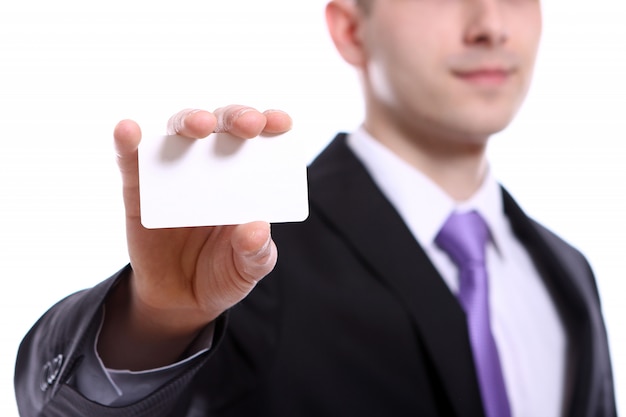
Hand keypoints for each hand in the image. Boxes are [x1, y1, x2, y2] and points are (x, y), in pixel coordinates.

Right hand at [98, 106, 291, 369]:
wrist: (182, 301)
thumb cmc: (224, 272)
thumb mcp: (249, 269)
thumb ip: (256, 252)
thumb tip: (256, 229)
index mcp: (246, 177)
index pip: (260, 139)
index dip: (269, 122)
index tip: (281, 123)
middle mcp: (212, 166)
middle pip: (222, 125)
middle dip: (236, 116)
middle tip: (247, 125)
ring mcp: (174, 174)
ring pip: (179, 132)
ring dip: (189, 120)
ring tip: (198, 126)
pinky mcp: (139, 191)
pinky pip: (131, 162)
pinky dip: (128, 143)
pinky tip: (129, 131)